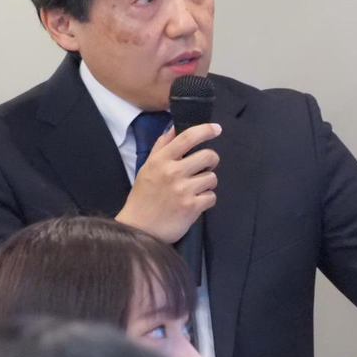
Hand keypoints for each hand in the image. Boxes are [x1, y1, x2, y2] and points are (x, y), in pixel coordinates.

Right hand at [116, 122, 220, 242]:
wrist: (139, 229)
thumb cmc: (143, 197)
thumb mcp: (147, 167)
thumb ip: (161, 147)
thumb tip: (174, 128)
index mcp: (161, 160)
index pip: (187, 137)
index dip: (206, 130)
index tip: (217, 129)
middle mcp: (173, 172)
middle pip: (208, 156)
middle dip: (211, 161)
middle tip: (204, 168)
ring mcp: (184, 190)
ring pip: (212, 178)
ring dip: (207, 183)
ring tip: (195, 189)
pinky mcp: (192, 207)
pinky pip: (212, 197)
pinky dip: (206, 199)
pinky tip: (195, 203)